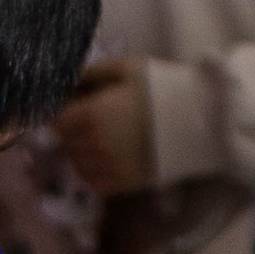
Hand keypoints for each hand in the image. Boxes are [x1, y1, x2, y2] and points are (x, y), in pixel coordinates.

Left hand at [56, 57, 156, 196]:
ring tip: (101, 137)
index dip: (56, 112)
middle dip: (71, 129)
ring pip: (77, 163)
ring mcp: (107, 168)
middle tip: (88, 118)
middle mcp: (93, 146)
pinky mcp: (122, 185)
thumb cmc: (163, 89)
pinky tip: (108, 157)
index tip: (67, 106)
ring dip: (81, 151)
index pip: (54, 120)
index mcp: (90, 115)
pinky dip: (94, 170)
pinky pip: (94, 181)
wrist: (200, 122)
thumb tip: (66, 81)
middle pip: (65, 141)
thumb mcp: (126, 68)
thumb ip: (90, 74)